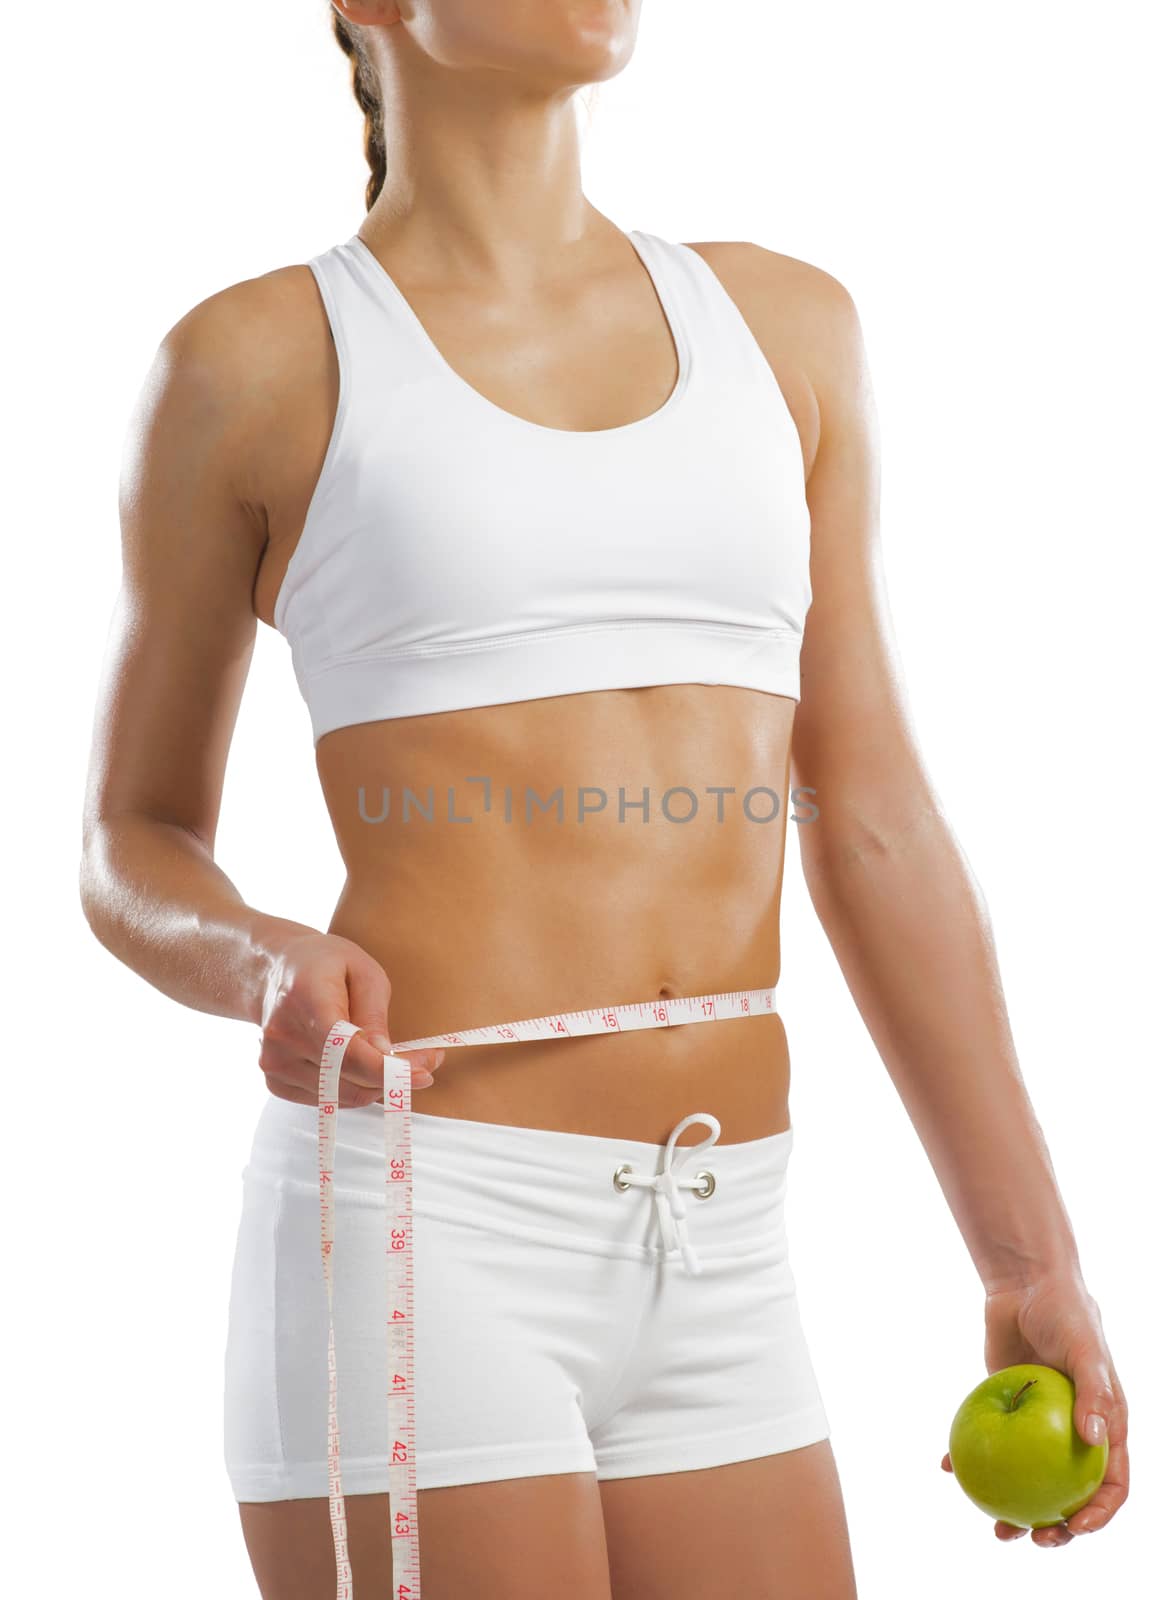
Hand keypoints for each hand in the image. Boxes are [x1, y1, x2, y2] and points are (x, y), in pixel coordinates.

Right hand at [256, 927, 445, 1105]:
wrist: (272, 970)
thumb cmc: (325, 964)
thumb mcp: (363, 972)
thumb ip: (374, 1015)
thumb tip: (386, 1057)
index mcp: (305, 1000)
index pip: (346, 1053)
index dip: (388, 1071)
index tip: (424, 1073)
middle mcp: (283, 1037)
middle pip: (348, 1079)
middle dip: (396, 1077)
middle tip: (427, 1061)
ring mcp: (274, 1064)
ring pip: (342, 1096)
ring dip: (377, 1085)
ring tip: (395, 1059)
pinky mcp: (276, 1081)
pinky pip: (328, 1099)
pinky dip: (353, 1087)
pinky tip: (360, 1062)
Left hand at [940, 1270, 1128, 1545]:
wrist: (1025, 1285)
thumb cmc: (1066, 1314)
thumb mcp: (1086, 1349)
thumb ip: (1094, 1392)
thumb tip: (1094, 1442)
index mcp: (1105, 1427)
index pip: (1111, 1483)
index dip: (1100, 1514)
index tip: (1075, 1527)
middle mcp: (1074, 1432)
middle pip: (1070, 1494)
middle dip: (1056, 1527)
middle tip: (1032, 1539)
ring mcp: (1039, 1425)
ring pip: (1028, 1479)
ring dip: (1014, 1510)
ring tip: (996, 1530)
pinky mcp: (1006, 1408)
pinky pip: (991, 1442)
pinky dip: (971, 1458)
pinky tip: (948, 1469)